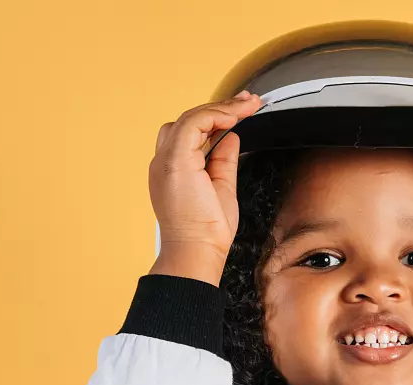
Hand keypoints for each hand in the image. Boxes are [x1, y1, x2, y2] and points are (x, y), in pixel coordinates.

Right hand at [147, 91, 262, 285]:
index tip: (241, 113)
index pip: (190, 134)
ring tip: (247, 106)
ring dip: (221, 109)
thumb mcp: (222, 187)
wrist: (196, 252)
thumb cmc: (206, 233)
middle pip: (188, 121)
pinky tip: (235, 116)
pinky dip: (215, 115)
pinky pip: (193, 123)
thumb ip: (223, 160)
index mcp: (172, 171)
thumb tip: (230, 136)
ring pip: (190, 118)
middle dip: (221, 108)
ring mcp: (166, 160)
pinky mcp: (175, 160)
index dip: (216, 120)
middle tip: (249, 103)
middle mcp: (164, 162)